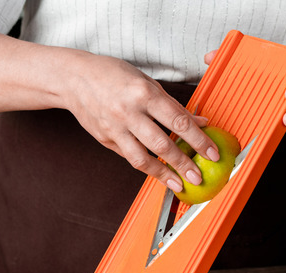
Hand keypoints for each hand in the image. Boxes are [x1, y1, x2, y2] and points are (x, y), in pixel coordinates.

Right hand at [65, 54, 219, 191]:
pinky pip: (130, 157)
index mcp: (144, 93)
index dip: (199, 140)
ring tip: (179, 184)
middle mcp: (129, 112)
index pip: (178, 121)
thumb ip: (174, 105)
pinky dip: (147, 167)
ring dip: (164, 174)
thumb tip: (200, 121)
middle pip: (163, 144)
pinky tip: (159, 173)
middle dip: (184, 164)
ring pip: (143, 158)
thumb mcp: (148, 83)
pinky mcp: (106, 139)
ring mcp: (115, 128)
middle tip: (198, 176)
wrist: (74, 78)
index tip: (211, 153)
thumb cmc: (113, 75)